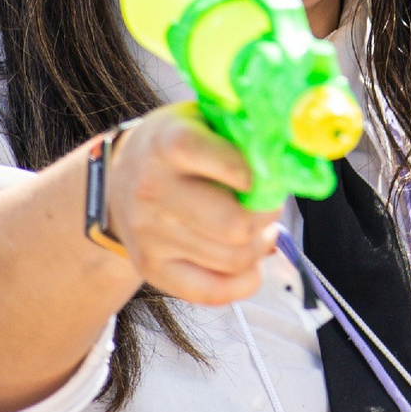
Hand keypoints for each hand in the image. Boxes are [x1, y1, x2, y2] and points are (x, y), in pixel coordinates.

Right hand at [102, 104, 282, 305]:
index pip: (202, 154)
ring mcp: (149, 234)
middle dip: (266, 216)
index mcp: (165, 143)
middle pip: (234, 224)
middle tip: (270, 205)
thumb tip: (290, 155)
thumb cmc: (174, 148)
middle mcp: (152, 190)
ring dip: (260, 245)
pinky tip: (248, 261)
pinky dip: (243, 281)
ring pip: (233, 259)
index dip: (247, 169)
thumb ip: (239, 130)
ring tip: (258, 228)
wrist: (120, 181)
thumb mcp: (200, 120)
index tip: (265, 172)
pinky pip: (213, 292)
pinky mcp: (152, 268)